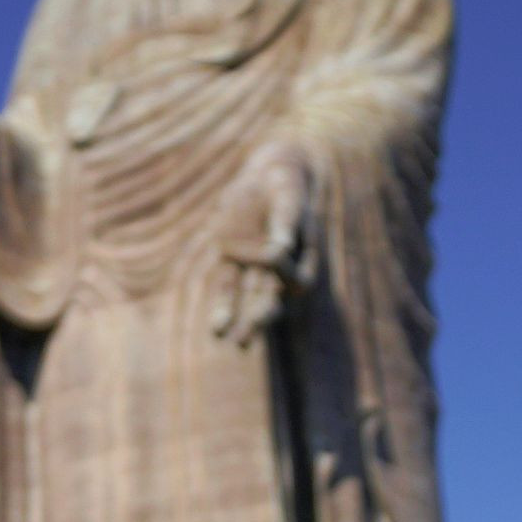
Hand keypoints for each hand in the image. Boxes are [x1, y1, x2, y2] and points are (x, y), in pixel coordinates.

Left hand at [211, 143, 315, 340]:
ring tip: (234, 343)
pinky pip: (229, 289)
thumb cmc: (284, 188)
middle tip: (246, 339)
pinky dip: (224, 306)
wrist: (267, 178)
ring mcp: (256, 271)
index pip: (293, 276)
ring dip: (241, 322)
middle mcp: (280, 272)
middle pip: (273, 300)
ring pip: (251, 302)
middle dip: (258, 318)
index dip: (277, 266)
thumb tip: (281, 250)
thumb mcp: (287, 199)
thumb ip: (285, 223)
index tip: (268, 249)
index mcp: (303, 260)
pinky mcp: (232, 263)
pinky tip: (218, 329)